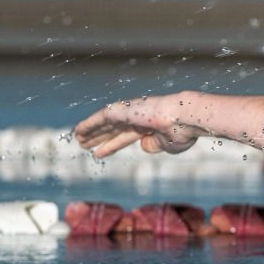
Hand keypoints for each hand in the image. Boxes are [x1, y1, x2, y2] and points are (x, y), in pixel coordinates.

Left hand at [73, 95, 203, 158]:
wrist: (185, 118)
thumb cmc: (182, 132)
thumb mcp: (168, 145)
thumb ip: (155, 146)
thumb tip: (144, 146)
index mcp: (148, 127)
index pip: (124, 137)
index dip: (111, 145)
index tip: (100, 152)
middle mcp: (137, 119)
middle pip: (112, 130)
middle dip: (99, 137)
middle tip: (85, 144)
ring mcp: (129, 113)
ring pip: (104, 124)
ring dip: (90, 132)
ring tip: (78, 139)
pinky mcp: (122, 110)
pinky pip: (100, 117)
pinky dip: (89, 124)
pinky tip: (78, 131)